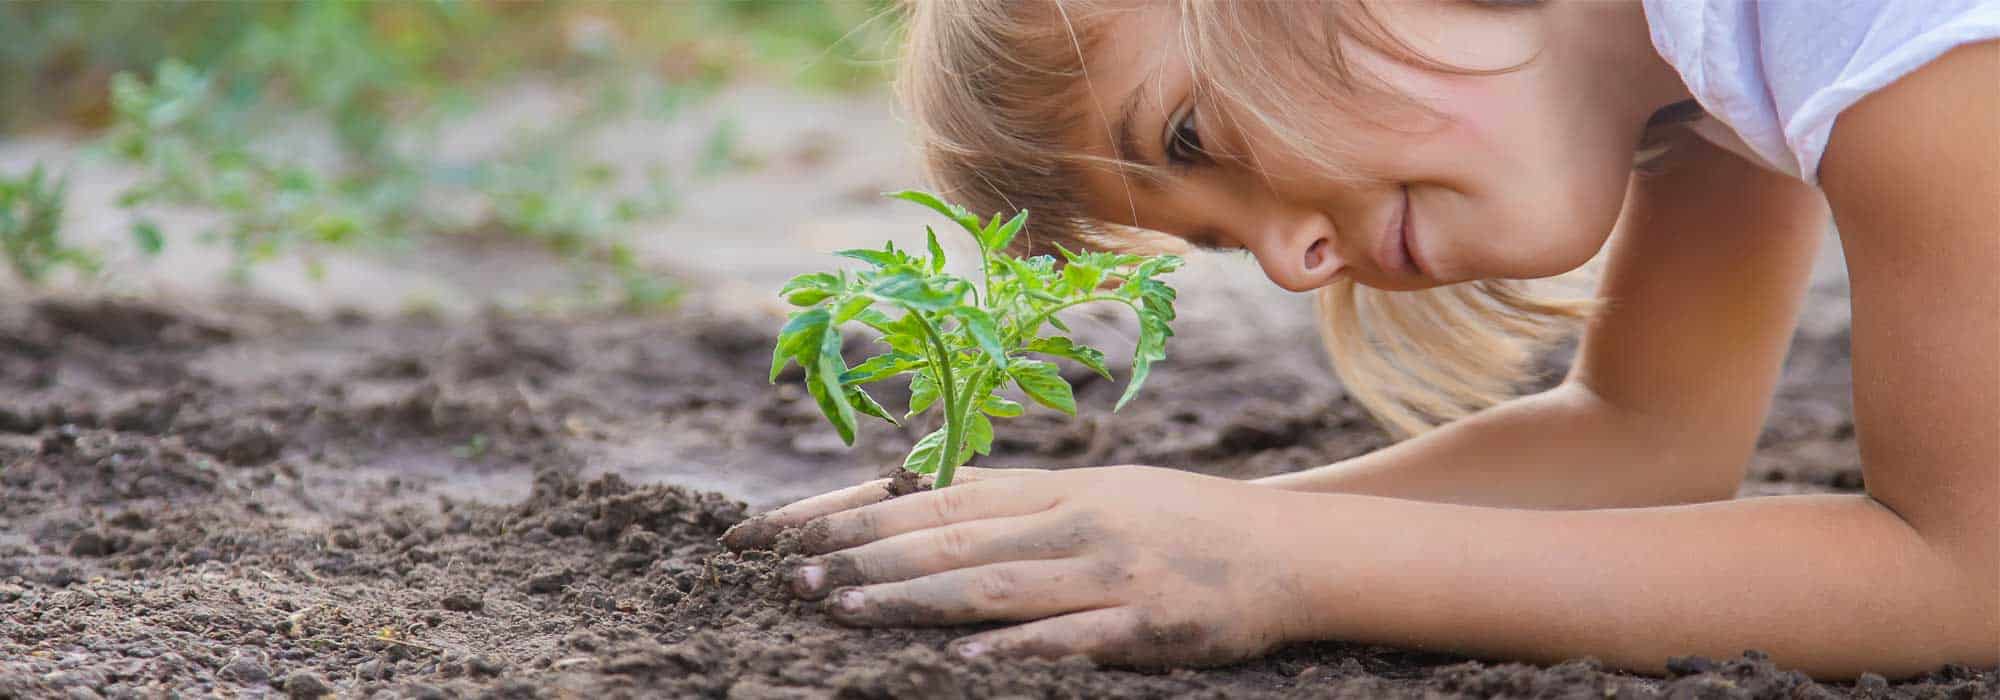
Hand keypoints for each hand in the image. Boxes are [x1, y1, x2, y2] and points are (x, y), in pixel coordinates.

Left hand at [724, 466, 1311, 666]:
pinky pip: (1067, 637)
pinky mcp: (1146, 622)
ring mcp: (1107, 570)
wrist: (1291, 548)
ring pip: (991, 585)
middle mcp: (1070, 521)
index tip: (786, 533)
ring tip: (842, 611)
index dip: (856, 514)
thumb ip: (1015, 509)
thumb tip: (918, 506)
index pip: (933, 497)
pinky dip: (1011, 647)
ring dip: (911, 598)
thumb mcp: (1095, 496)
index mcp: (1052, 489)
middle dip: (862, 558)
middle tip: (789, 579)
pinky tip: (956, 659)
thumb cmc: (1179, 523)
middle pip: (948, 538)